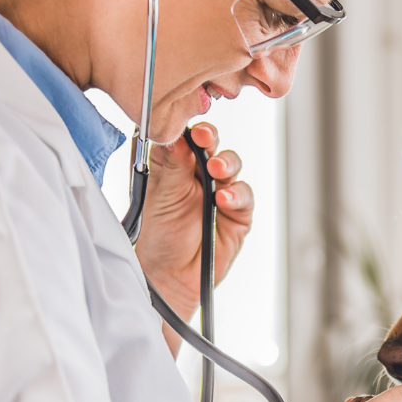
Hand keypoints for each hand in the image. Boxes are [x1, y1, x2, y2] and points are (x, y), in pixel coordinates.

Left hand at [133, 122, 252, 314]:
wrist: (170, 277)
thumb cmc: (158, 238)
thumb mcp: (161, 197)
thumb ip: (173, 166)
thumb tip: (177, 135)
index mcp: (174, 166)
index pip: (184, 136)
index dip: (187, 127)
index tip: (186, 124)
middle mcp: (198, 175)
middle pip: (211, 145)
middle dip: (210, 138)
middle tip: (204, 138)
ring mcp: (220, 192)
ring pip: (231, 165)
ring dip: (226, 163)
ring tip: (216, 170)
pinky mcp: (237, 213)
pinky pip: (244, 195)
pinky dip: (236, 194)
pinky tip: (224, 199)